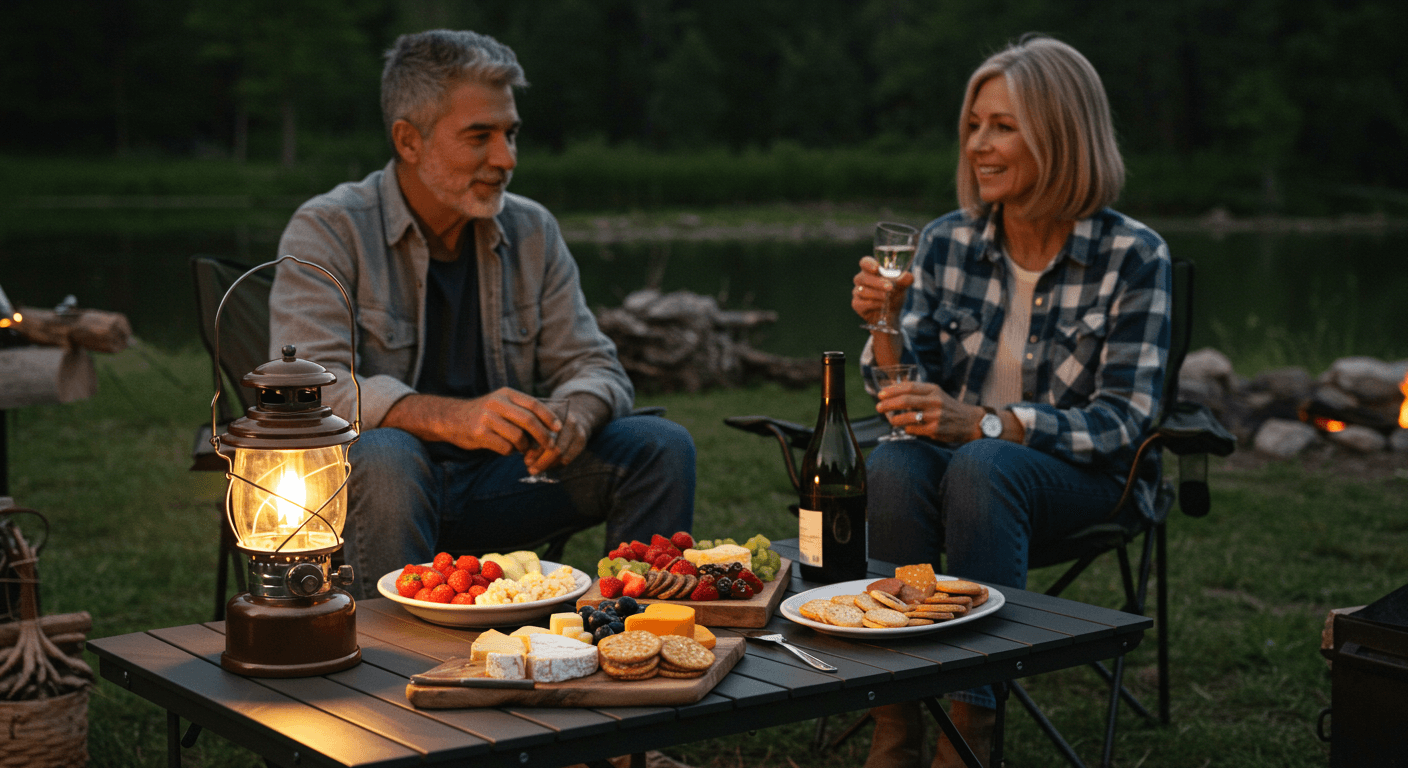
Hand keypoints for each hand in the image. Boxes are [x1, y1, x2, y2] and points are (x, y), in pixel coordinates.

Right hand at [383, 388, 556, 455]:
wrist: (451, 418)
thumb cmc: (483, 414)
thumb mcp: (501, 404)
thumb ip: (521, 410)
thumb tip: (550, 426)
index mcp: (506, 393)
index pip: (534, 404)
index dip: (549, 417)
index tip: (559, 428)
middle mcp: (497, 403)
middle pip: (528, 420)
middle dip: (543, 435)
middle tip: (550, 445)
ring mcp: (487, 418)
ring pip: (518, 436)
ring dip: (525, 446)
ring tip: (523, 448)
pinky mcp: (479, 433)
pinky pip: (504, 447)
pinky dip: (510, 452)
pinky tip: (507, 449)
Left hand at [522, 400, 589, 475]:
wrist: (570, 416)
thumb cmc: (543, 420)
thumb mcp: (534, 420)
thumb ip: (527, 432)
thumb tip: (520, 450)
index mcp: (553, 412)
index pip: (544, 436)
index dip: (535, 450)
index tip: (526, 460)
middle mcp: (568, 419)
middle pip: (556, 448)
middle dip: (542, 461)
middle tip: (531, 469)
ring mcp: (577, 429)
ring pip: (562, 455)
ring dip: (548, 465)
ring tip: (536, 469)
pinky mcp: (582, 440)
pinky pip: (568, 458)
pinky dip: (556, 465)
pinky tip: (547, 466)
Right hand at [851, 256, 913, 328]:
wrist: (891, 314)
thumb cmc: (894, 295)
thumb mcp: (902, 287)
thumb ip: (905, 280)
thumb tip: (908, 276)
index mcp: (871, 270)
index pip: (865, 263)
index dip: (868, 264)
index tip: (876, 268)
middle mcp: (862, 280)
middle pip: (863, 277)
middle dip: (877, 282)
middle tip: (890, 287)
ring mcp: (857, 292)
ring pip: (861, 291)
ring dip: (876, 294)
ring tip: (887, 298)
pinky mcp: (857, 305)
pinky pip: (861, 303)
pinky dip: (872, 304)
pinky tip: (881, 305)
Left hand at [874, 380, 980, 442]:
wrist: (969, 422)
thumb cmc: (948, 407)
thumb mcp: (936, 394)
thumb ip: (918, 392)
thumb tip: (892, 391)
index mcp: (934, 390)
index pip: (909, 387)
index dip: (892, 390)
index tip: (881, 394)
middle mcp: (935, 401)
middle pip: (905, 400)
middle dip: (888, 404)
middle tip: (879, 407)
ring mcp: (935, 416)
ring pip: (907, 417)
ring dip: (894, 419)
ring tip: (890, 420)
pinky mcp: (934, 430)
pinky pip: (913, 429)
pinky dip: (906, 428)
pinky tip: (906, 427)